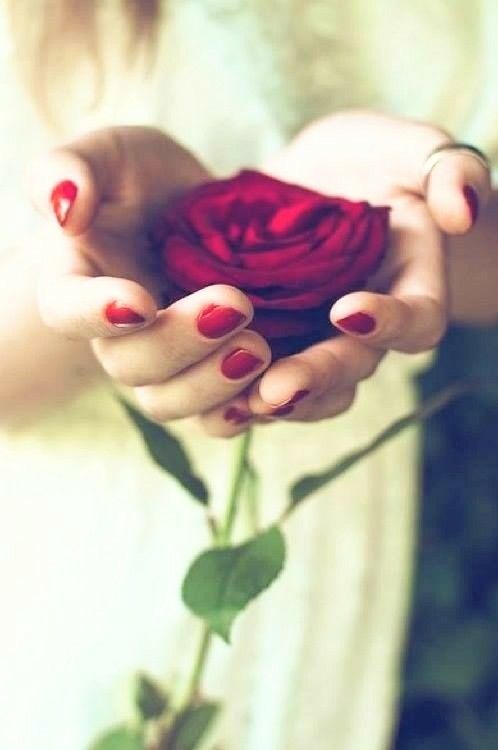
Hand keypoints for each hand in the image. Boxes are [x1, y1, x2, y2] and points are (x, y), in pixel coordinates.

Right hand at [31, 127, 270, 420]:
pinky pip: (215, 416)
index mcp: (80, 285)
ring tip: (259, 348)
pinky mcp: (207, 375)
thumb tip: (64, 208)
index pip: (66, 310)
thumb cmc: (145, 180)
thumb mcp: (111, 154)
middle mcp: (117, 335)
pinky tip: (275, 392)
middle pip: (131, 366)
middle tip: (236, 305)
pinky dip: (242, 411)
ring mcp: (164, 363)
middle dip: (180, 342)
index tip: (140, 301)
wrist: (200, 209)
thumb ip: (70, 168)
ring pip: (170, 401)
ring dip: (213, 383)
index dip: (97, 314)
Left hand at [201, 110, 490, 435]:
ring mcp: (313, 341)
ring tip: (233, 402)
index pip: (417, 322)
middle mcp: (364, 331)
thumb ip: (447, 169)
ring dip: (268, 400)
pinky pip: (254, 379)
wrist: (313, 179)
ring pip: (302, 391)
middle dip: (315, 378)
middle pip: (349, 369)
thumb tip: (463, 210)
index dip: (390, 323)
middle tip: (277, 388)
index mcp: (411, 290)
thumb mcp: (411, 150)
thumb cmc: (373, 161)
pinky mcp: (267, 339)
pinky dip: (231, 388)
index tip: (348, 308)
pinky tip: (198, 385)